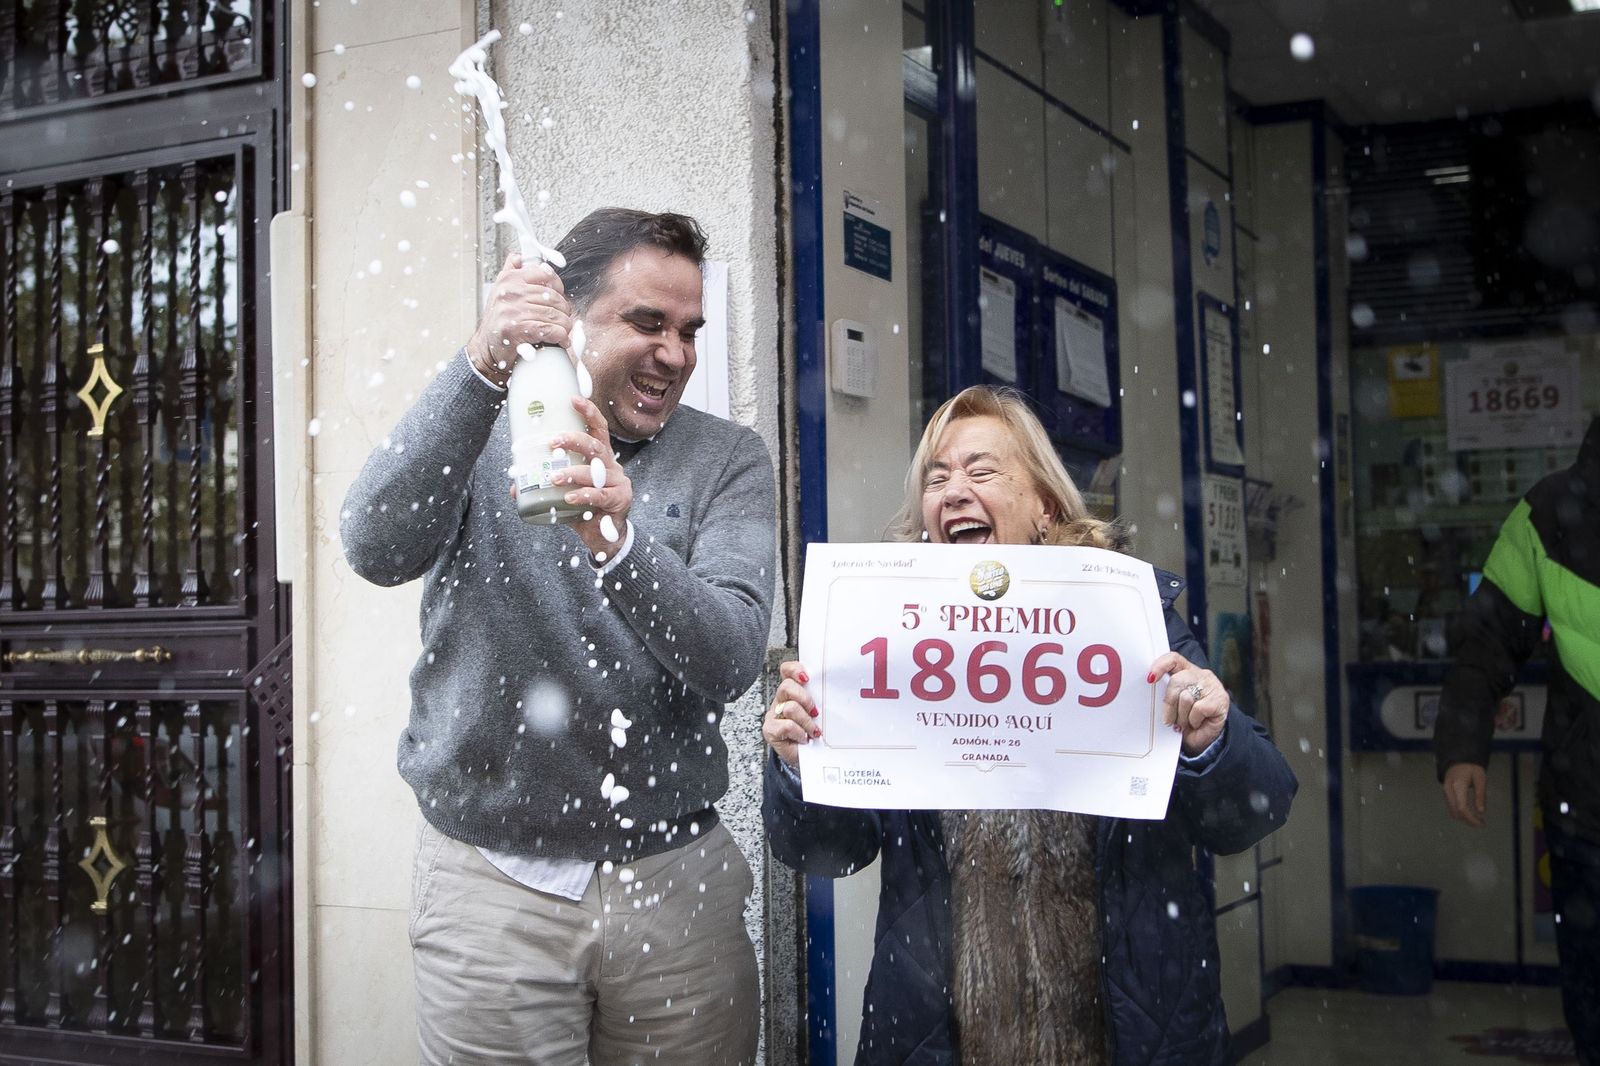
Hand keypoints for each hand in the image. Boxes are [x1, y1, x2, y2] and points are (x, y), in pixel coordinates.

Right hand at [465, 253, 572, 386]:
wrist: (485, 349)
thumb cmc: (498, 322)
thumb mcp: (500, 292)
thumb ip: (510, 272)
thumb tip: (517, 257)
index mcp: (509, 279)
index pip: (545, 274)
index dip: (558, 286)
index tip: (559, 299)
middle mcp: (510, 292)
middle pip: (554, 297)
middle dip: (564, 311)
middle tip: (563, 320)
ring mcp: (512, 310)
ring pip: (555, 315)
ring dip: (565, 326)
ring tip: (563, 331)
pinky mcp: (516, 329)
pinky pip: (550, 330)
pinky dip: (560, 337)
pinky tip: (561, 341)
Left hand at [549, 395, 632, 559]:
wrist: (606, 537)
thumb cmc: (585, 509)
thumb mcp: (564, 493)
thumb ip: (544, 487)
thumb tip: (514, 485)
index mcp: (600, 457)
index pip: (597, 428)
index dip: (588, 412)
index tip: (572, 399)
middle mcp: (611, 465)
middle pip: (596, 445)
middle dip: (574, 439)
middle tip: (553, 441)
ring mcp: (618, 482)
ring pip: (596, 471)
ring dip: (573, 472)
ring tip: (554, 477)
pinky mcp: (620, 500)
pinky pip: (600, 495)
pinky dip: (583, 496)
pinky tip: (570, 498)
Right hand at [763, 660, 820, 767]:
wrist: (808, 758)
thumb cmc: (815, 734)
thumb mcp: (821, 714)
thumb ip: (822, 701)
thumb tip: (836, 694)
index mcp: (794, 692)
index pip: (787, 671)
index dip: (795, 669)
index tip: (807, 677)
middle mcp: (782, 700)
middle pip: (786, 686)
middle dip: (804, 698)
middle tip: (815, 712)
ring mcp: (774, 714)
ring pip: (789, 707)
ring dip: (806, 721)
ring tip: (813, 731)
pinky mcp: (770, 729)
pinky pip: (785, 726)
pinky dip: (799, 733)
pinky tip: (804, 738)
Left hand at [1149, 652, 1227, 756]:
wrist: (1207, 736)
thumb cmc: (1186, 718)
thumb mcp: (1173, 704)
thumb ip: (1165, 694)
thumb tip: (1152, 689)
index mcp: (1186, 671)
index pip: (1173, 659)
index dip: (1160, 666)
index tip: (1150, 679)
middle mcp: (1200, 675)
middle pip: (1177, 680)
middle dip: (1169, 703)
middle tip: (1168, 720)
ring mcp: (1211, 686)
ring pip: (1186, 697)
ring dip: (1181, 716)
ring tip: (1183, 724)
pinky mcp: (1220, 699)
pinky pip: (1198, 708)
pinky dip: (1193, 720)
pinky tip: (1196, 723)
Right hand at [1442, 763, 1487, 827]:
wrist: (1458, 759)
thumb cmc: (1471, 767)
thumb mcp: (1480, 779)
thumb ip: (1481, 796)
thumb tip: (1481, 812)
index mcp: (1458, 786)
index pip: (1462, 808)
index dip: (1472, 819)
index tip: (1482, 823)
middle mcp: (1448, 790)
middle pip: (1456, 812)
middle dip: (1469, 820)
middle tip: (1482, 823)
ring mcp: (1445, 792)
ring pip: (1452, 812)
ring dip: (1464, 818)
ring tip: (1477, 819)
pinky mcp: (1446, 793)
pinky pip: (1451, 808)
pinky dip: (1460, 813)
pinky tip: (1470, 813)